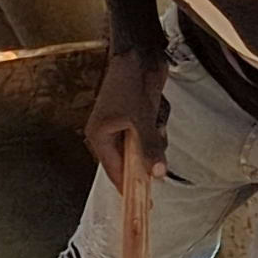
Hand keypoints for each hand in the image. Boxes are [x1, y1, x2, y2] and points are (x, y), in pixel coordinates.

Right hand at [86, 46, 168, 186]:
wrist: (137, 53)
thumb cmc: (129, 84)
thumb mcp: (140, 120)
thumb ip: (149, 148)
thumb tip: (157, 175)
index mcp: (99, 136)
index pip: (114, 171)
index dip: (130, 187)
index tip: (144, 204)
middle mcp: (109, 133)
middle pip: (132, 160)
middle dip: (148, 152)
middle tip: (157, 140)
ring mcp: (123, 124)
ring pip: (145, 145)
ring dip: (155, 135)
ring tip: (155, 116)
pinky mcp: (137, 115)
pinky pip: (151, 132)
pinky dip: (157, 122)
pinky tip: (156, 107)